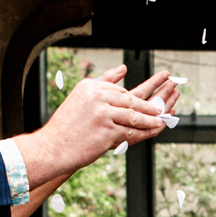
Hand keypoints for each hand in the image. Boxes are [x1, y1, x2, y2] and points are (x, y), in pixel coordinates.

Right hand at [20, 65, 180, 181]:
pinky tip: (152, 133)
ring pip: (134, 116)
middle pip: (131, 100)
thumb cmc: (67, 127)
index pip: (121, 91)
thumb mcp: (81, 98)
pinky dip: (144, 133)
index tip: (150, 101)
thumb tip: (123, 68)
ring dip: (151, 120)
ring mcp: (102, 114)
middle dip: (150, 105)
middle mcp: (96, 96)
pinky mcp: (106, 131)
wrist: (52, 148)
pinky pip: (131, 132)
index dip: (138, 98)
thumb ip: (103, 82)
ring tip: (162, 122)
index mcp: (90, 86)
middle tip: (163, 108)